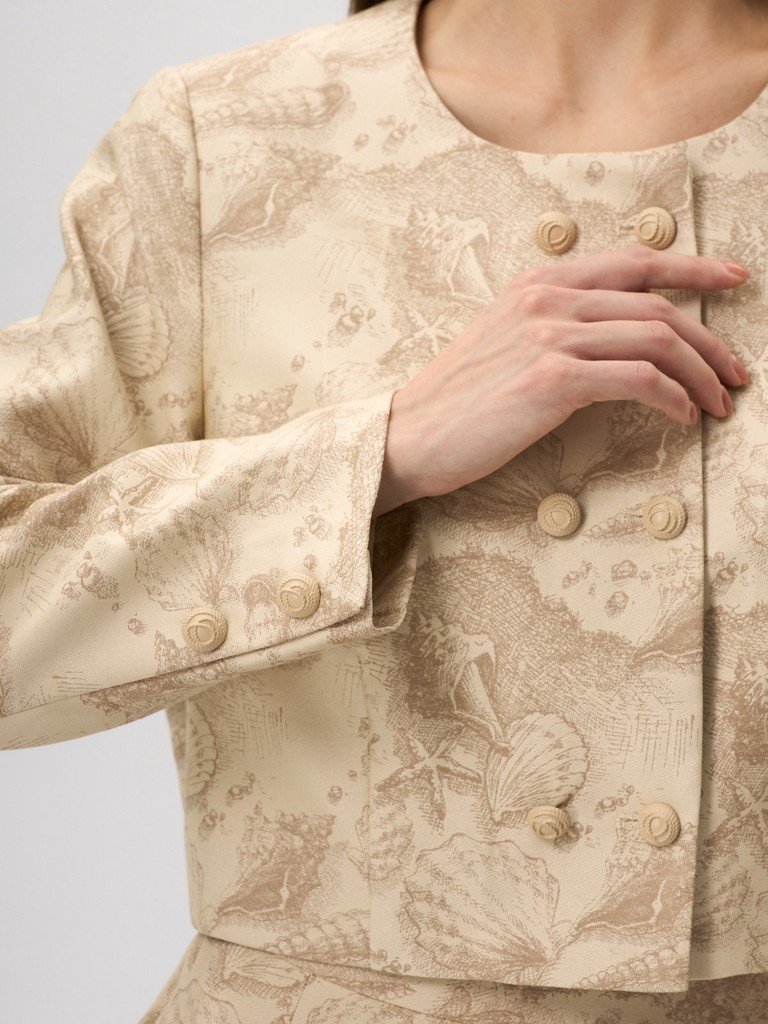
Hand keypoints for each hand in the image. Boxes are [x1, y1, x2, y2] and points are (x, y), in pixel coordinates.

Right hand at [374, 245, 748, 514]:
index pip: (633, 260)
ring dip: (700, 373)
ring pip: (656, 337)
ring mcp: (548, 335)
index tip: (732, 277)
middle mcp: (547, 298)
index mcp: (538, 282)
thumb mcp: (505, 340)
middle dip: (710, 339)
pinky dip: (671, 397)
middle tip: (735, 372)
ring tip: (717, 402)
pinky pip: (636, 378)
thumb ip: (554, 323)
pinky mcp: (551, 379)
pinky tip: (681, 416)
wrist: (411, 434)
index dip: (692, 266)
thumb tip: (611, 337)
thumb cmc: (458, 399)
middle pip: (656, 302)